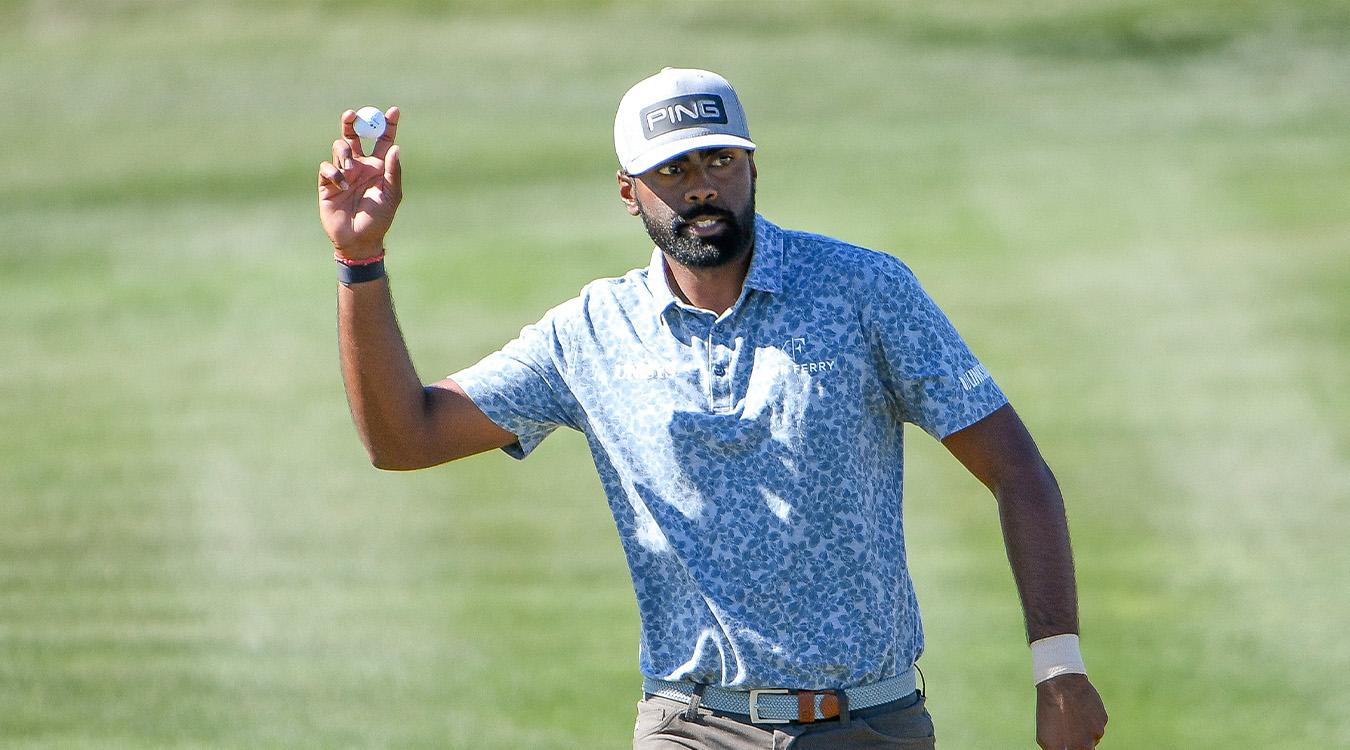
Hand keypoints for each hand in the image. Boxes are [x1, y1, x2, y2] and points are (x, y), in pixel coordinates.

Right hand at [317, 107, 402, 259]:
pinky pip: (327, 167)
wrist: (358, 239)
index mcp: (379, 167)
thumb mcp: (391, 195)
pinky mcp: (327, 182)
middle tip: (351, 114)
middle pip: (355, 135)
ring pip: (339, 147)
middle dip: (352, 122)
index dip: (387, 125)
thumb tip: (395, 147)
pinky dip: (333, 171)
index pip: (383, 140)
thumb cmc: (379, 219)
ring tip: (350, 169)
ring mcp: (343, 172)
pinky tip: (341, 185)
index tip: (394, 111)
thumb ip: (393, 171)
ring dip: (344, 153)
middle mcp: (360, 165)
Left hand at [1036, 674, 1106, 748]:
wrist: (1061, 684)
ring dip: (1083, 729)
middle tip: (1069, 728)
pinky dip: (1090, 718)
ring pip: (1092, 736)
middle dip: (1078, 742)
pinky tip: (1080, 707)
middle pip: (1085, 749)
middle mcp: (1085, 746)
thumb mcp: (1045, 736)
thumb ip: (1056, 749)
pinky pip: (1097, 723)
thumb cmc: (1049, 710)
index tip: (1068, 742)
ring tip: (1071, 714)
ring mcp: (1096, 733)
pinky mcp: (1103, 720)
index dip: (1071, 747)